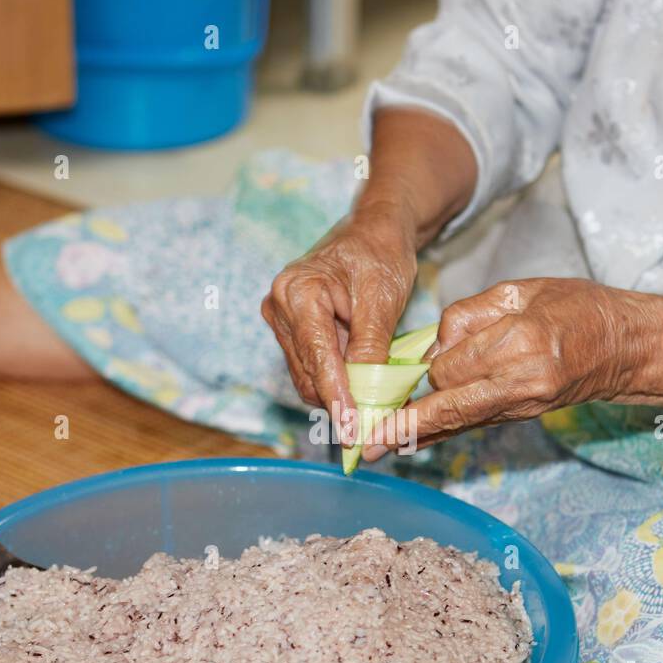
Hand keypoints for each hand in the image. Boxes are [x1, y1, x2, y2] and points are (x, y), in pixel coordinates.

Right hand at [261, 208, 417, 424]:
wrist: (374, 232)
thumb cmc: (380, 253)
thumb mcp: (383, 298)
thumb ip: (369, 347)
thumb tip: (364, 396)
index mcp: (297, 291)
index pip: (317, 357)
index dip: (337, 397)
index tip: (352, 430)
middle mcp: (280, 307)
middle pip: (309, 373)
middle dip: (341, 400)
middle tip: (375, 424)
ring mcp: (282, 321)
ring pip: (309, 376)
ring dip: (341, 393)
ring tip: (376, 401)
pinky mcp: (292, 332)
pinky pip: (313, 368)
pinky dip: (338, 381)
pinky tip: (363, 384)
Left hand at [363, 277, 662, 460]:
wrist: (626, 348)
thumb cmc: (577, 307)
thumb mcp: (523, 290)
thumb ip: (471, 316)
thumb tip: (432, 347)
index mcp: (523, 342)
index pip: (453, 361)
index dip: (427, 364)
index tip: (402, 368)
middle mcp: (523, 381)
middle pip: (449, 395)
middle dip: (418, 395)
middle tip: (376, 413)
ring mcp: (524, 405)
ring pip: (456, 419)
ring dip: (415, 430)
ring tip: (373, 448)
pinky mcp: (521, 416)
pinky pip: (471, 424)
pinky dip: (439, 430)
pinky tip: (408, 441)